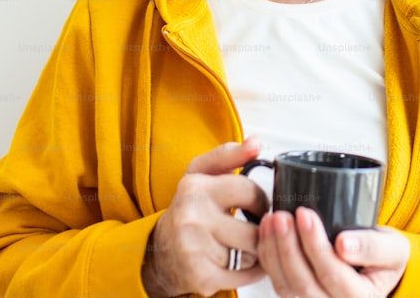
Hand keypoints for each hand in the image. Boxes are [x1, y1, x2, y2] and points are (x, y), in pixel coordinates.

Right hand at [142, 137, 269, 296]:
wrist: (160, 251)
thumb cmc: (189, 209)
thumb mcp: (202, 174)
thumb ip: (229, 155)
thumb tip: (255, 143)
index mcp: (195, 187)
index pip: (250, 192)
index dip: (260, 200)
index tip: (255, 205)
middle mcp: (191, 217)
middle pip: (255, 228)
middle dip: (260, 229)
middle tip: (252, 227)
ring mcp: (194, 248)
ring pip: (252, 252)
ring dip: (255, 251)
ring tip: (243, 245)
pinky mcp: (200, 275)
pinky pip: (245, 274)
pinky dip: (251, 270)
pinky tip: (241, 262)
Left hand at [258, 206, 408, 297]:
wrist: (378, 267)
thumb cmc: (385, 257)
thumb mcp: (393, 248)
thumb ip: (373, 246)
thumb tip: (346, 244)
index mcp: (360, 297)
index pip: (332, 273)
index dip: (315, 245)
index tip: (305, 214)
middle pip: (303, 282)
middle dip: (288, 247)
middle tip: (282, 216)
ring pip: (286, 286)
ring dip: (274, 252)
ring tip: (272, 220)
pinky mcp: (300, 293)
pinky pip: (279, 281)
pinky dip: (269, 256)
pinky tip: (267, 231)